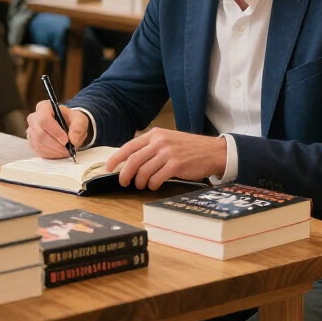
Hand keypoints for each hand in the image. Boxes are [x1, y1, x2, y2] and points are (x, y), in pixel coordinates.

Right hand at [27, 100, 89, 157]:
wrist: (69, 126)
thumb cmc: (72, 120)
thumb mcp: (79, 120)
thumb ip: (78, 127)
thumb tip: (73, 139)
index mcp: (44, 107)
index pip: (44, 119)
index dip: (55, 131)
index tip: (66, 140)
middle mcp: (34, 118)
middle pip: (40, 133)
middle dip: (55, 144)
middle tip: (68, 149)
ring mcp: (31, 131)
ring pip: (38, 144)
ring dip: (53, 151)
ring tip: (66, 152)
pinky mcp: (32, 142)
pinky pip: (38, 151)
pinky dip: (50, 154)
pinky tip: (59, 153)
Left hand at [111, 128, 226, 190]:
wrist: (212, 151)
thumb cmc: (189, 148)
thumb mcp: (168, 140)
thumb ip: (152, 146)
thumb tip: (132, 159)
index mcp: (155, 134)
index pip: (130, 146)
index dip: (117, 157)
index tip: (109, 167)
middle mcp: (160, 142)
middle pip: (134, 160)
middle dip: (125, 173)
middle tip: (123, 182)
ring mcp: (168, 153)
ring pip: (144, 171)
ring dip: (140, 181)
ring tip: (142, 185)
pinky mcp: (176, 165)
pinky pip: (156, 178)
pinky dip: (153, 185)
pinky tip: (154, 186)